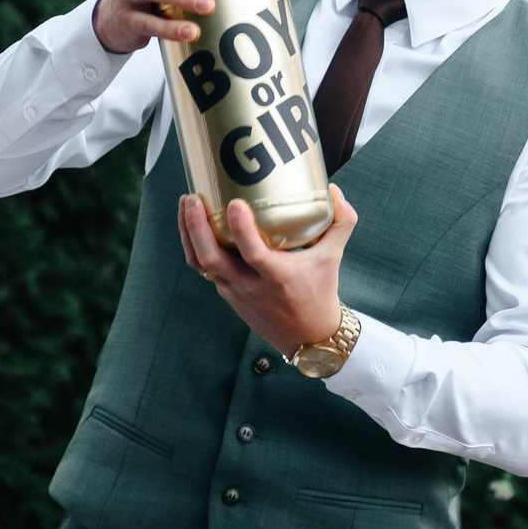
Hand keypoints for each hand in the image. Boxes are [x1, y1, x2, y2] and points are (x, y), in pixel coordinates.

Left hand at [177, 184, 357, 355]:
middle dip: (196, 227)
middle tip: (192, 198)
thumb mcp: (334, 258)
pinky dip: (194, 246)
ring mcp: (235, 291)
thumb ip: (341, 223)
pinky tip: (193, 225)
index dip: (241, 228)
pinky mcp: (227, 294)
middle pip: (212, 258)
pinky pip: (204, 268)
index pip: (253, 253)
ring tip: (186, 205)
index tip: (235, 203)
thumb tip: (334, 191)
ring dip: (188, 234)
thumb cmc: (320, 294)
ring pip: (201, 263)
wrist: (308, 337)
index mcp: (278, 276)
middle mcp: (251, 285)